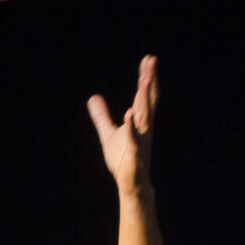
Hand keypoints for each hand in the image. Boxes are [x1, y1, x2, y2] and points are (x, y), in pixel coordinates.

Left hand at [88, 55, 158, 193]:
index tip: (149, 59)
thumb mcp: (108, 133)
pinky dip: (131, 127)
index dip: (147, 77)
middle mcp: (144, 127)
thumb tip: (93, 98)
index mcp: (140, 122)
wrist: (132, 184)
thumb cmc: (123, 160)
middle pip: (147, 100)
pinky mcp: (134, 154)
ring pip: (143, 115)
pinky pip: (133, 139)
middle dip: (149, 80)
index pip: (145, 96)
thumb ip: (101, 115)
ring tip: (145, 80)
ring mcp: (141, 140)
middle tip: (151, 60)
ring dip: (143, 98)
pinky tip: (129, 115)